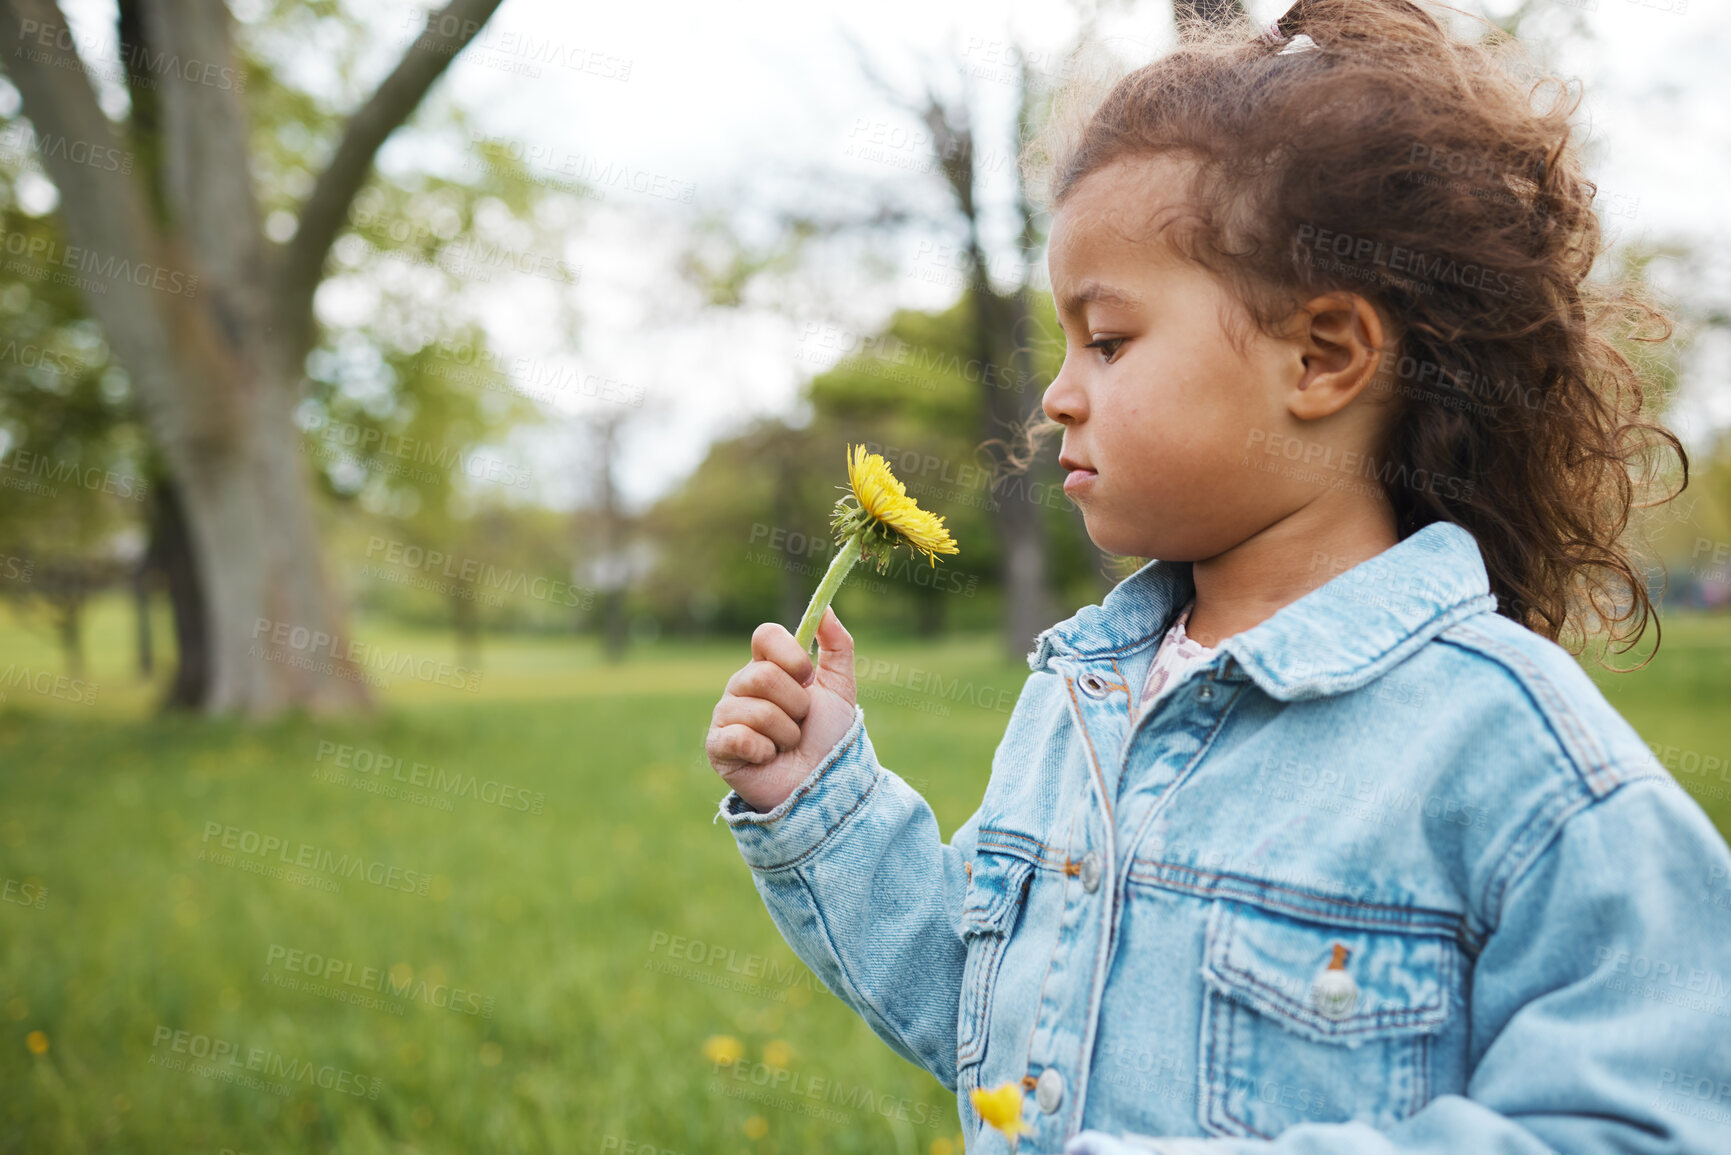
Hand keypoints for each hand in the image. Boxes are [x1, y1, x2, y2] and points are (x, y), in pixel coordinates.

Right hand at [707, 606, 857, 812]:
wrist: (823, 786)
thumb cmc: (830, 739)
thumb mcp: (840, 689)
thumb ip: (838, 647)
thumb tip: (827, 609)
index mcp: (768, 668)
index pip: (765, 635)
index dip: (790, 654)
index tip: (808, 678)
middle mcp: (742, 687)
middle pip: (764, 675)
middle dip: (796, 705)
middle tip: (800, 723)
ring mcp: (726, 716)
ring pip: (758, 709)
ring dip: (786, 733)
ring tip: (786, 746)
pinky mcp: (718, 746)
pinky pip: (739, 736)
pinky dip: (764, 751)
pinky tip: (767, 759)